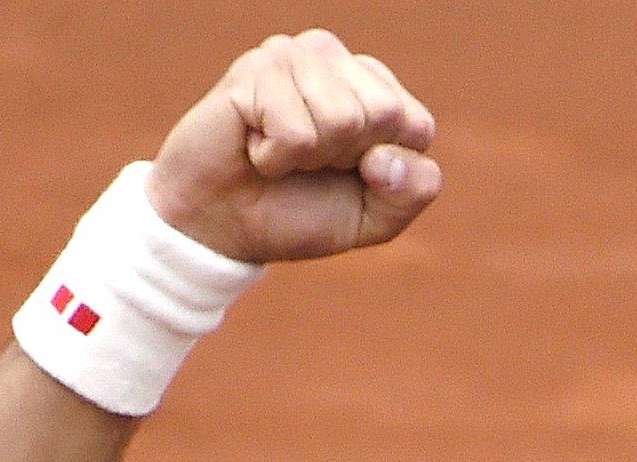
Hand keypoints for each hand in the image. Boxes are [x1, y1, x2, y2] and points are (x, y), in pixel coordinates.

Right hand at [145, 30, 440, 263]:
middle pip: (385, 115)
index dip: (384, 171)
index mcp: (375, 88)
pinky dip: (276, 158)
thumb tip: (387, 157)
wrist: (220, 228)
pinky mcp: (256, 68)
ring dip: (310, 158)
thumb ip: (413, 191)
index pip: (417, 126)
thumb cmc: (297, 214)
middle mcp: (338, 61)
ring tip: (280, 152)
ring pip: (343, 119)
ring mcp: (295, 57)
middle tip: (308, 162)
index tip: (345, 173)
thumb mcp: (374, 219)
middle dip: (347, 159)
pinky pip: (297, 132)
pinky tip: (254, 147)